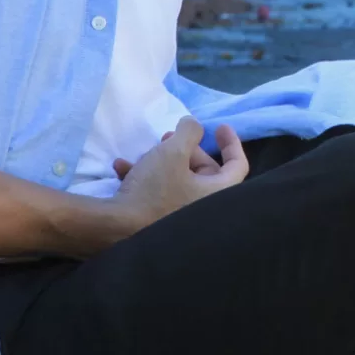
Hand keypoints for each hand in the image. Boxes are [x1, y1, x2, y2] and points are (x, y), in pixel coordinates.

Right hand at [110, 118, 246, 227]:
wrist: (117, 229)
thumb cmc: (155, 189)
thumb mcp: (173, 151)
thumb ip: (189, 132)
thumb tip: (195, 125)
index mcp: (217, 195)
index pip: (238, 166)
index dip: (231, 143)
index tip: (220, 126)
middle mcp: (204, 210)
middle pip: (204, 172)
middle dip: (186, 150)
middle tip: (166, 137)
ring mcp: (181, 219)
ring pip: (178, 181)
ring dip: (161, 162)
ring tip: (144, 153)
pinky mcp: (158, 223)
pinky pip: (159, 195)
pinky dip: (145, 179)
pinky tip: (122, 168)